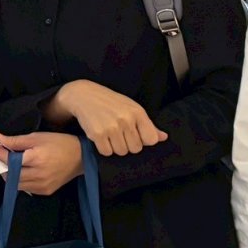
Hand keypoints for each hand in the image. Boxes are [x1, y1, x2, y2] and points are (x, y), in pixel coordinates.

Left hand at [0, 132, 84, 194]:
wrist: (81, 158)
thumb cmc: (60, 143)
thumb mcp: (37, 137)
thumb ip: (16, 140)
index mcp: (36, 159)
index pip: (9, 160)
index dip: (0, 153)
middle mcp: (38, 175)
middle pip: (10, 175)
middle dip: (3, 165)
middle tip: (4, 156)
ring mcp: (42, 186)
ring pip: (16, 184)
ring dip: (11, 175)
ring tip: (13, 164)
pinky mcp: (45, 191)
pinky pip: (26, 188)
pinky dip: (21, 181)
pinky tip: (25, 172)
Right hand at [52, 80, 166, 156]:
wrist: (84, 95)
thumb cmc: (111, 102)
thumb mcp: (132, 108)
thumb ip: (148, 125)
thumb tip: (164, 137)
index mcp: (137, 112)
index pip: (151, 139)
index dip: (143, 140)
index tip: (136, 135)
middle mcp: (126, 120)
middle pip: (135, 148)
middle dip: (128, 144)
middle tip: (119, 134)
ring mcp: (111, 127)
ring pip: (121, 152)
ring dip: (115, 147)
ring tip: (110, 135)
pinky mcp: (97, 134)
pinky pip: (106, 152)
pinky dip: (104, 148)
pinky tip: (101, 137)